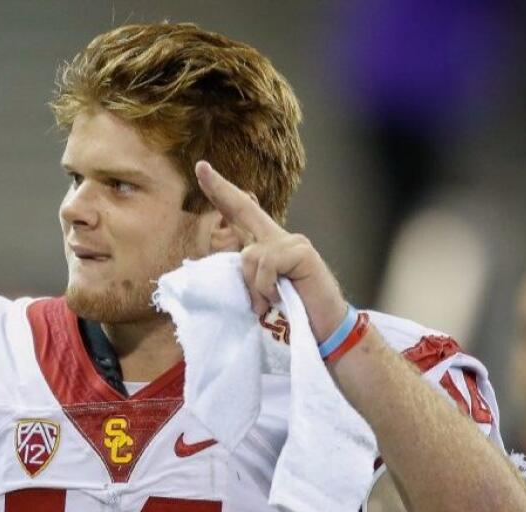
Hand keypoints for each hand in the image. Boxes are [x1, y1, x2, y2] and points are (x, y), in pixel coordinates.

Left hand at [194, 161, 348, 340]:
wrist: (324, 330)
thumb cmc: (291, 314)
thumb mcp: (260, 292)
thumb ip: (244, 274)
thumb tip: (228, 263)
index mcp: (266, 246)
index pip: (241, 215)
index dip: (222, 193)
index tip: (202, 169)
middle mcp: (278, 237)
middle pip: (245, 209)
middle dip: (220, 188)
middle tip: (200, 167)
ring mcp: (292, 242)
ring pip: (249, 255)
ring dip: (253, 287)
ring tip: (270, 302)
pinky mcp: (301, 251)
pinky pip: (265, 264)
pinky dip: (265, 287)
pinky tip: (280, 298)